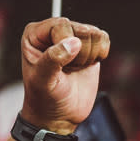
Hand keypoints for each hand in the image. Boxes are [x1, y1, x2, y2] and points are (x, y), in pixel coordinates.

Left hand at [19, 18, 110, 135]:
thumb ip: (53, 59)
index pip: (62, 25)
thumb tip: (73, 42)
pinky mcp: (89, 45)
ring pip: (94, 33)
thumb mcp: (43, 81)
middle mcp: (54, 30)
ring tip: (75, 69)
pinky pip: (103, 38)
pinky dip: (100, 55)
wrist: (60, 115)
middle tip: (67, 70)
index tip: (60, 66)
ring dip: (89, 56)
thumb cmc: (45, 98)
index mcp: (35, 34)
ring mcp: (73, 36)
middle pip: (81, 29)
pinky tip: (86, 65)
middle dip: (79, 54)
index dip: (66, 46)